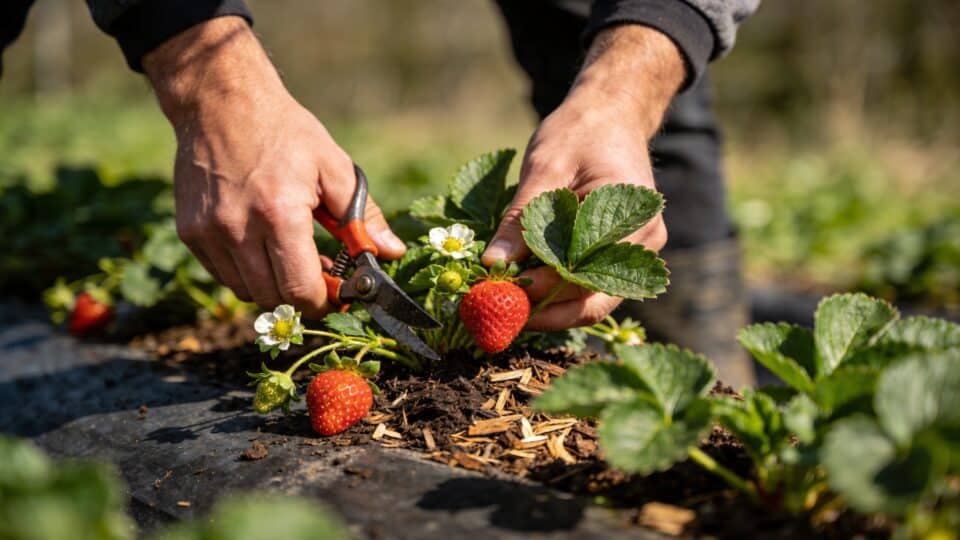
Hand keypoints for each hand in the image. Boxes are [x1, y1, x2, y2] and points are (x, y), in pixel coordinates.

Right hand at [144, 18, 404, 318]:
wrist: (221, 102)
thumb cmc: (284, 132)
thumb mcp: (333, 166)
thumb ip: (363, 217)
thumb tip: (393, 252)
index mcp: (280, 214)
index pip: (301, 290)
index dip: (325, 302)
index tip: (340, 294)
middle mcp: (238, 229)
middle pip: (274, 298)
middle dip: (303, 297)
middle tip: (321, 278)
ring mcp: (208, 233)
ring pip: (246, 291)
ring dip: (274, 286)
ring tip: (293, 259)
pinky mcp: (190, 231)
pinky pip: (223, 274)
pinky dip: (246, 273)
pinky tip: (263, 247)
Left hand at [481, 25, 684, 330]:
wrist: (611, 116)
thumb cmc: (579, 133)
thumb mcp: (544, 168)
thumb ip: (521, 220)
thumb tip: (494, 264)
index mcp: (630, 216)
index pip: (583, 273)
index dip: (539, 288)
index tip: (498, 292)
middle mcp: (644, 243)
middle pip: (592, 299)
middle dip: (544, 312)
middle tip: (498, 316)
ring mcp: (637, 254)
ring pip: (592, 301)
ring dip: (550, 309)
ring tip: (507, 309)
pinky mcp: (622, 257)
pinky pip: (591, 288)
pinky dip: (559, 294)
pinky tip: (525, 292)